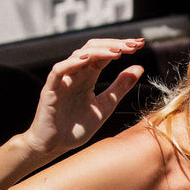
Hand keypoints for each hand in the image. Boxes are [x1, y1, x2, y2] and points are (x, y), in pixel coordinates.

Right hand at [23, 38, 144, 157]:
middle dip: (114, 45)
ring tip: (117, 51)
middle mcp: (75, 74)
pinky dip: (71, 63)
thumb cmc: (77, 127)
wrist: (56, 145)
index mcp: (88, 77)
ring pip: (77, 56)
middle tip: (134, 44)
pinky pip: (58, 71)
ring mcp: (62, 80)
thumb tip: (139, 68)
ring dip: (98, 52)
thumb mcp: (106, 105)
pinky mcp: (50, 90)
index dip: (121, 47)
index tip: (140, 44)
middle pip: (93, 49)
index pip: (105, 54)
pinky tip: (86, 60)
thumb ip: (120, 87)